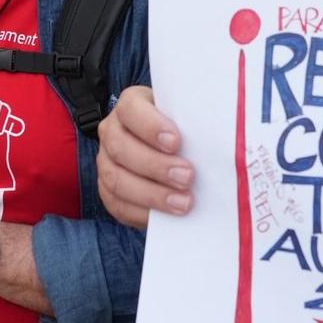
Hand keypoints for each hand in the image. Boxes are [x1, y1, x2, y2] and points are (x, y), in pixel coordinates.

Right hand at [96, 86, 194, 228]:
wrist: (172, 153)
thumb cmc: (184, 130)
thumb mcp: (187, 118)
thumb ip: (194, 123)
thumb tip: (216, 138)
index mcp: (130, 105)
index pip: (131, 110)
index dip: (151, 126)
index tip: (177, 142)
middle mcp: (112, 131)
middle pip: (121, 148)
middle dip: (155, 166)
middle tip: (188, 177)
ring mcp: (106, 162)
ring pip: (117, 180)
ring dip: (151, 194)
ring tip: (183, 203)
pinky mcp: (108, 191)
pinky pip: (118, 205)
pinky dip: (143, 213)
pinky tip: (167, 217)